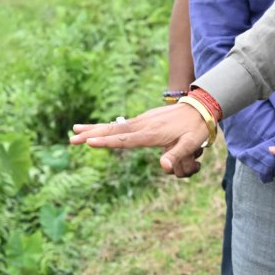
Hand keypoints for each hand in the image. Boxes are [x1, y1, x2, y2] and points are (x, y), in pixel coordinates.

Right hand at [70, 102, 208, 176]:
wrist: (201, 107)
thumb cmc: (196, 128)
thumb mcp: (191, 144)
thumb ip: (178, 156)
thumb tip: (163, 167)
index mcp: (152, 132)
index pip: (125, 139)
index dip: (107, 142)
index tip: (90, 143)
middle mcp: (143, 125)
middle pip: (112, 131)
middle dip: (92, 135)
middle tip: (72, 139)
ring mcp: (143, 121)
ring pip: (113, 127)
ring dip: (94, 129)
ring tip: (75, 130)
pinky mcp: (144, 120)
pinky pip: (120, 125)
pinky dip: (106, 127)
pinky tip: (96, 130)